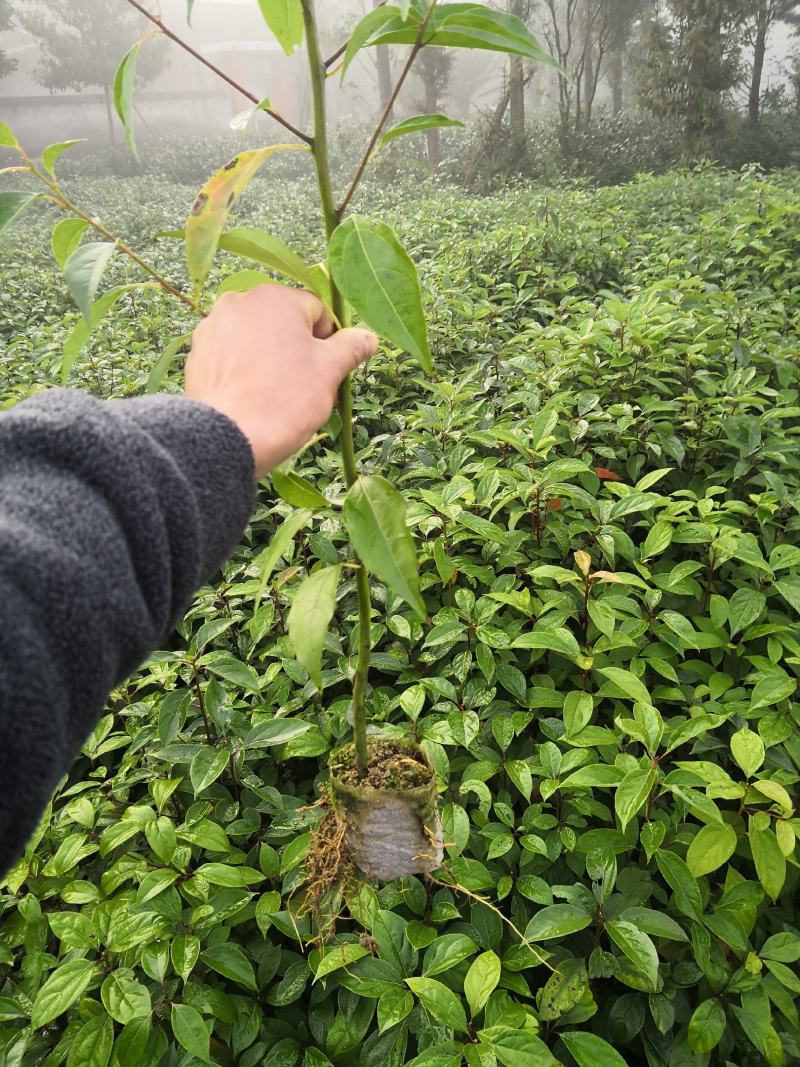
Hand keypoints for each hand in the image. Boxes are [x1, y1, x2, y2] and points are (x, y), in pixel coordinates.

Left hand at [185, 284, 376, 476]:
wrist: (231, 436)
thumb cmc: (287, 398)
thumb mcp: (330, 371)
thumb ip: (351, 347)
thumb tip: (369, 337)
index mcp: (274, 297)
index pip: (316, 311)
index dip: (329, 342)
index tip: (329, 371)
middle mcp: (239, 302)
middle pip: (283, 323)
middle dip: (298, 350)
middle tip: (306, 386)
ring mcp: (213, 327)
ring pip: (256, 339)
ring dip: (271, 359)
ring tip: (278, 395)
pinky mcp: (197, 354)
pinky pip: (232, 356)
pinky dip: (245, 370)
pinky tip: (252, 397)